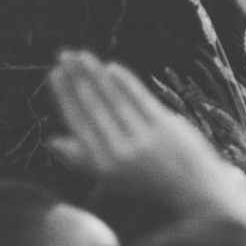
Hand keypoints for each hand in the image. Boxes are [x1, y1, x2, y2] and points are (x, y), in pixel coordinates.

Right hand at [46, 51, 231, 206]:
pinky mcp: (163, 128)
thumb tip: (51, 141)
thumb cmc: (150, 180)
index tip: (54, 73)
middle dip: (76, 78)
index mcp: (102, 165)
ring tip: (82, 55)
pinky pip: (138, 99)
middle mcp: (119, 153)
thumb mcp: (112, 178)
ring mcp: (142, 140)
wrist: (194, 190)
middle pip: (92, 107)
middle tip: (64, 55)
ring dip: (95, 73)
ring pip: (113, 99)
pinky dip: (124, 81)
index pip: (77, 123)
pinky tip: (112, 67)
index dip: (64, 96)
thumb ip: (82, 158)